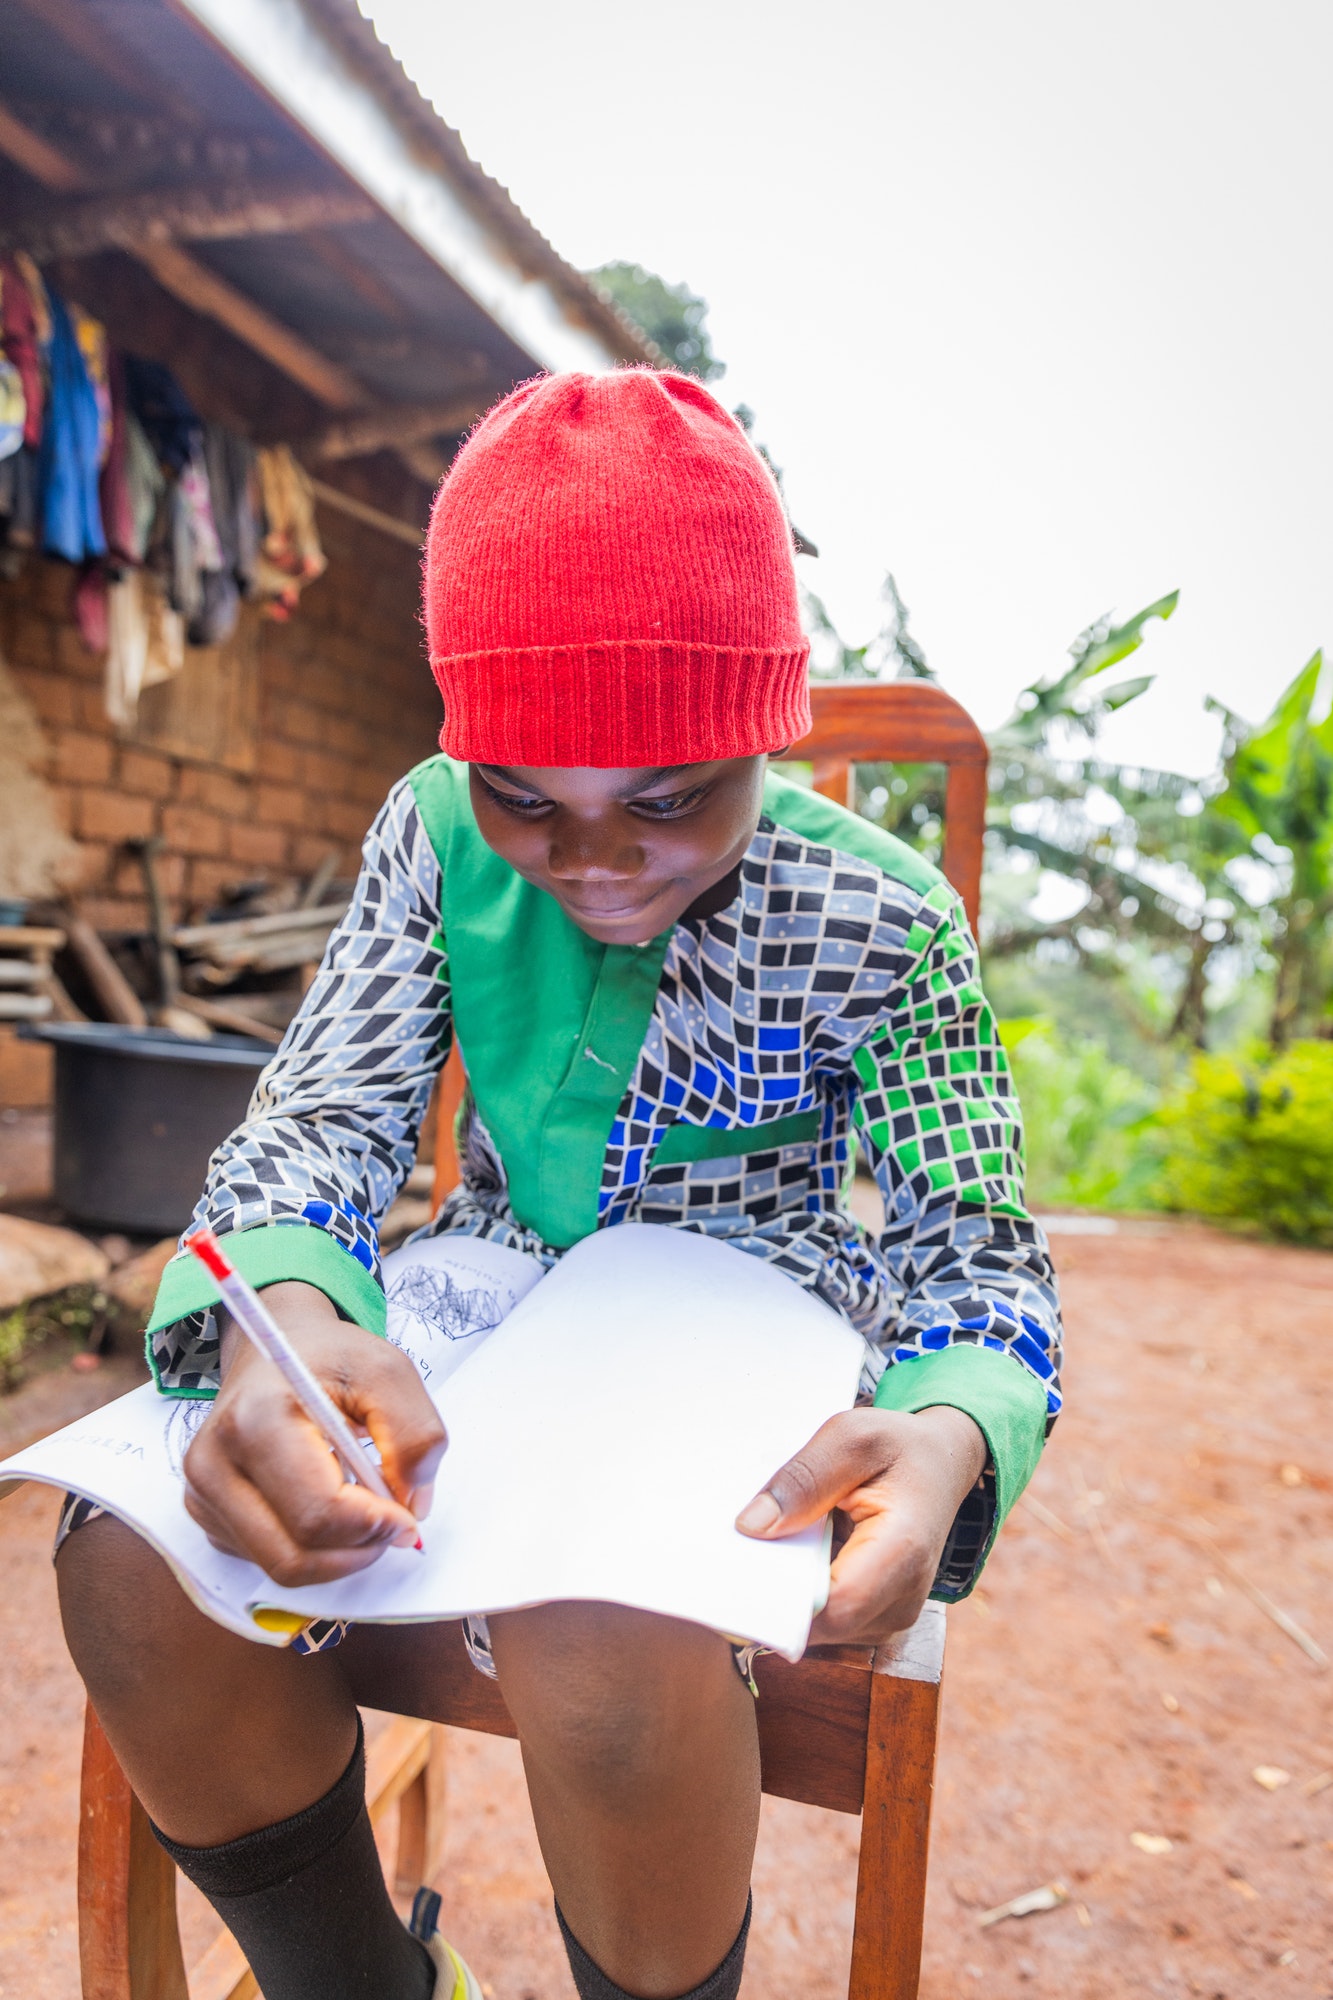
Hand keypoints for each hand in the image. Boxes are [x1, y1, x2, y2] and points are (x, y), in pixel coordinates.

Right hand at [183, 1281, 446, 1586]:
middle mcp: (213, 1463)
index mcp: (255, 1420)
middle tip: (391, 1518)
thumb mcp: (390, 1372)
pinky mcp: (206, 1515)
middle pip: (294, 1557)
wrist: (276, 1349)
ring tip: (360, 1505)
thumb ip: (416, 1437)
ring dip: (338, 1553)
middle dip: (357, 1549)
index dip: (374, 1527)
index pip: (317, 1514)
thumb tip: (412, 1506)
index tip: (406, 1513)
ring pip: (283, 1568)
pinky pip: (269, 1560)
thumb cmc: (330, 1359)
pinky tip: (323, 1502)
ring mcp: (202, 1494)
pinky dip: (312, 1548)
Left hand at [735, 1405, 986, 1645]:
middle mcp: (902, 1600)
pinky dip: (800, 1593)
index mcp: (903, 1551)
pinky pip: (823, 1622)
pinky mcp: (873, 1621)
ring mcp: (889, 1618)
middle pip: (819, 1624)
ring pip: (816, 1629)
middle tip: (737, 1551)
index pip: (834, 1606)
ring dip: (786, 1593)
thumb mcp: (852, 1436)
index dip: (780, 1599)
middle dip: (774, 1593)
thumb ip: (803, 1478)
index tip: (734, 1573)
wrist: (940, 1468)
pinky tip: (793, 1556)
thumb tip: (751, 1527)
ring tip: (776, 1543)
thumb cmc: (899, 1449)